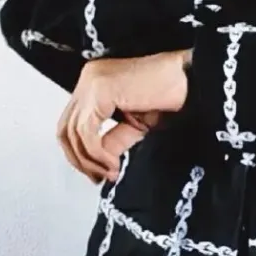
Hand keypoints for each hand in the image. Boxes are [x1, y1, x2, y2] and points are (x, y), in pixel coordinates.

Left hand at [56, 50, 191, 183]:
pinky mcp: (100, 90)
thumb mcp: (134, 125)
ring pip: (73, 132)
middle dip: (79, 159)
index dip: (78, 153)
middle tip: (98, 177)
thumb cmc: (169, 97)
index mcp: (95, 82)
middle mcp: (89, 78)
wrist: (190, 81)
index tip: (96, 174)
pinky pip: (87, 132)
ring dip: (91, 160)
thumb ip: (111, 139)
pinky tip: (114, 164)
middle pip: (65, 128)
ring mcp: (92, 82)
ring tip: (112, 171)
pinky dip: (97, 154)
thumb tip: (94, 163)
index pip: (71, 122)